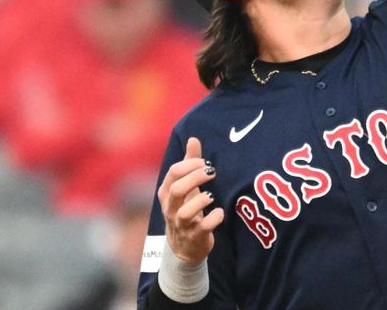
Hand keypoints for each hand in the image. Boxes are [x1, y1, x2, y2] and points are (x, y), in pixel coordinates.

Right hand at [158, 137, 224, 264]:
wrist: (184, 248)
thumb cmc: (186, 209)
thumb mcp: (186, 186)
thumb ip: (189, 163)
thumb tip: (193, 138)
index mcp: (167, 192)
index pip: (173, 172)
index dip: (190, 164)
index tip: (206, 162)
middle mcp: (170, 208)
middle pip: (177, 189)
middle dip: (195, 177)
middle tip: (212, 172)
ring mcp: (181, 224)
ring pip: (184, 212)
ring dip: (201, 200)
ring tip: (212, 195)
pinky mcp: (194, 237)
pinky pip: (202, 228)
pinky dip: (213, 219)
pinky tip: (220, 212)